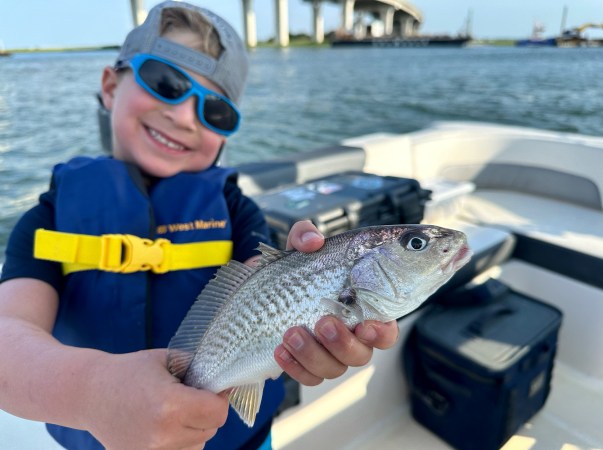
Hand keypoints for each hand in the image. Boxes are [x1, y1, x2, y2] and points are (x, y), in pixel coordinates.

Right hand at [86, 349, 228, 449]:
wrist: (89, 393)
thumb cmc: (129, 371)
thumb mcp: (168, 360)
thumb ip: (199, 369)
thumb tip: (226, 380)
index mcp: (170, 405)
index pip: (218, 412)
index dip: (219, 398)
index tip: (212, 389)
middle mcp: (162, 434)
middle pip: (211, 430)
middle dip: (207, 412)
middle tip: (191, 397)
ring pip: (198, 445)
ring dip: (195, 430)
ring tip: (175, 412)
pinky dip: (179, 442)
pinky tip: (165, 426)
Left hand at [275, 221, 399, 385]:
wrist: (262, 293)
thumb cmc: (295, 271)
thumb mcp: (298, 248)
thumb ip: (305, 235)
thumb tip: (312, 241)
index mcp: (360, 310)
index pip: (386, 330)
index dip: (382, 333)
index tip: (366, 325)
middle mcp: (350, 337)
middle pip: (361, 355)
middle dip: (342, 342)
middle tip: (323, 322)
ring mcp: (329, 354)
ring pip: (333, 368)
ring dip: (313, 353)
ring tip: (291, 332)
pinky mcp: (307, 366)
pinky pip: (308, 377)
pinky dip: (295, 367)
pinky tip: (280, 349)